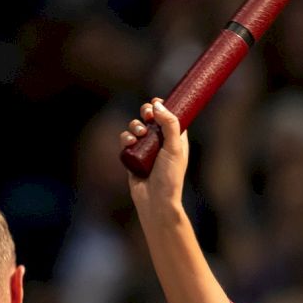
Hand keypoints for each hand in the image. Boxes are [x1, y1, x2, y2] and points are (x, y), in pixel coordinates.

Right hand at [119, 99, 188, 215]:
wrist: (155, 201)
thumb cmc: (169, 177)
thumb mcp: (174, 148)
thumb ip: (169, 125)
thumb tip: (158, 105)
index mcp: (176, 140)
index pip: (171, 117)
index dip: (163, 108)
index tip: (157, 101)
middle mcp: (161, 143)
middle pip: (152, 119)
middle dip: (147, 112)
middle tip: (147, 114)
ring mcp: (146, 149)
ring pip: (137, 127)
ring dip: (135, 125)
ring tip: (139, 133)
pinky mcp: (132, 157)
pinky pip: (126, 140)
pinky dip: (126, 138)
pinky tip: (130, 142)